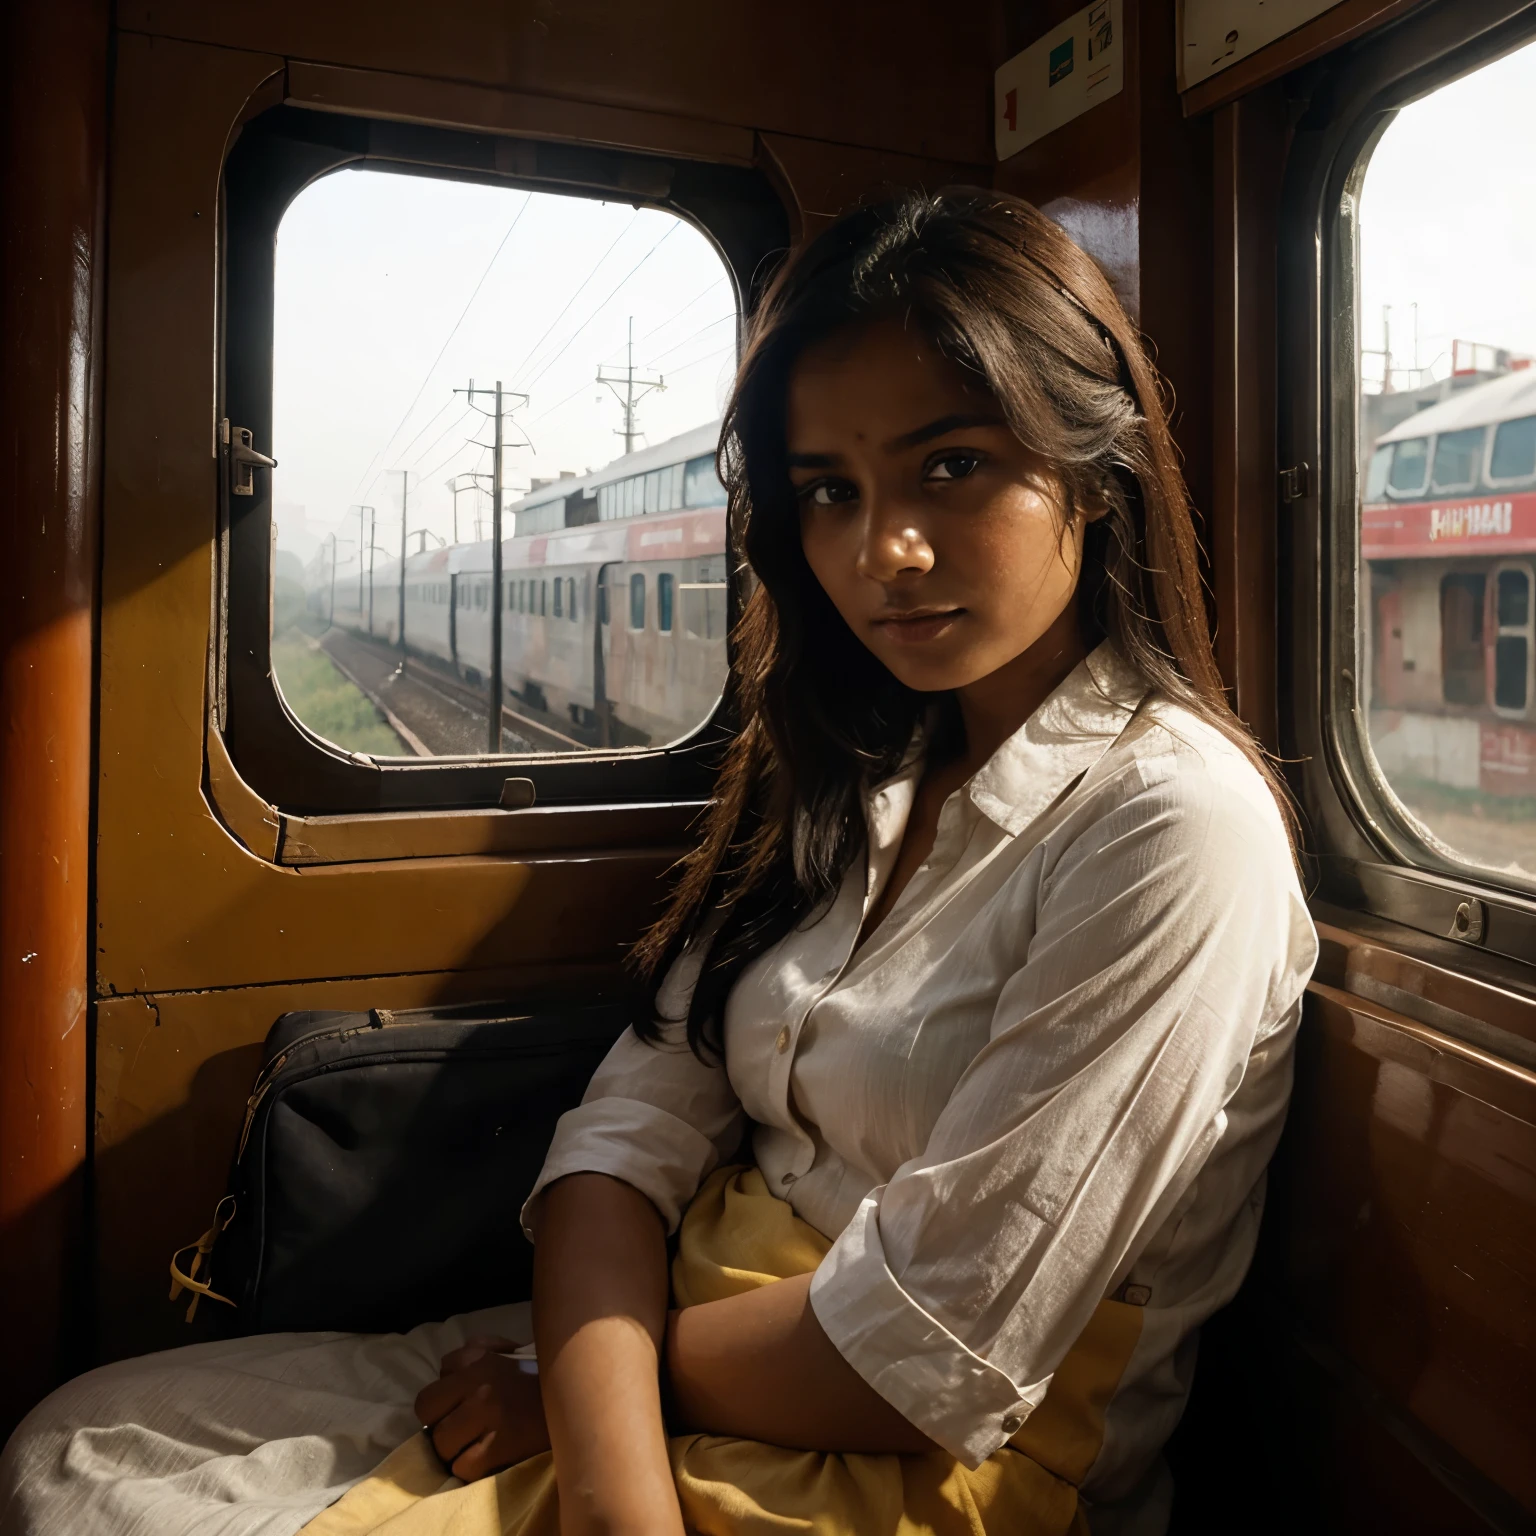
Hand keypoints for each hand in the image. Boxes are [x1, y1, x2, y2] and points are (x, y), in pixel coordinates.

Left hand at [414, 1334, 548, 1480]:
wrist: (583, 1400)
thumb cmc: (543, 1377)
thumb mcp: (512, 1349)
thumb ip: (480, 1349)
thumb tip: (450, 1368)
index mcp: (479, 1357)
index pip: (437, 1378)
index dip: (445, 1398)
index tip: (461, 1405)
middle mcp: (479, 1382)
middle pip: (427, 1410)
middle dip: (441, 1422)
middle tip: (462, 1430)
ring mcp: (488, 1414)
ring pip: (442, 1443)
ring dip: (456, 1450)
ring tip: (478, 1446)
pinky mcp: (500, 1444)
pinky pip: (464, 1467)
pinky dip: (474, 1469)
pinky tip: (492, 1459)